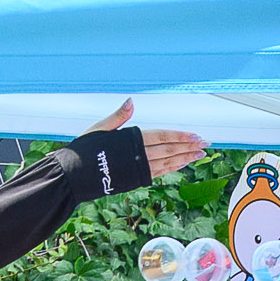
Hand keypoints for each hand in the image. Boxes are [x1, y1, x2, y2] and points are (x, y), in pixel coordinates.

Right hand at [85, 98, 206, 180]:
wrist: (73, 176)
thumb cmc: (84, 150)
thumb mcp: (99, 128)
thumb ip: (118, 116)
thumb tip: (131, 101)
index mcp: (129, 139)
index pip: (162, 136)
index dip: (180, 137)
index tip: (196, 136)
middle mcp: (137, 155)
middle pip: (169, 149)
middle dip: (189, 147)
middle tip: (206, 144)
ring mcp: (137, 168)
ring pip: (167, 162)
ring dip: (185, 158)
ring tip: (199, 154)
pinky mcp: (136, 179)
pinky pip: (159, 172)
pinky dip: (172, 168)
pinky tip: (182, 164)